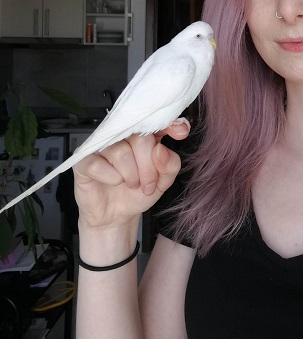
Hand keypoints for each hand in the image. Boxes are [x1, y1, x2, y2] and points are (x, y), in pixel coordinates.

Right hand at [74, 119, 188, 230]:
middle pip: (140, 138)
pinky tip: (113, 182)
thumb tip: (161, 150)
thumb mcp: (162, 183)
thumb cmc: (136, 194)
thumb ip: (169, 165)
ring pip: (121, 151)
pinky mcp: (85, 161)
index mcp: (144, 138)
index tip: (181, 133)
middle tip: (147, 185)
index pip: (156, 122)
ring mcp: (102, 147)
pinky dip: (111, 178)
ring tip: (131, 185)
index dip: (169, 125)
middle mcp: (123, 137)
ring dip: (131, 175)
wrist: (115, 216)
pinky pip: (99, 164)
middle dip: (149, 167)